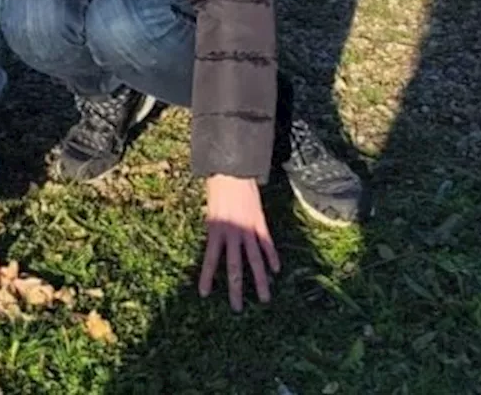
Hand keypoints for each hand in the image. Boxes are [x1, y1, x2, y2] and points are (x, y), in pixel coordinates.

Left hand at [198, 174, 279, 311]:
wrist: (232, 171)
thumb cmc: (216, 189)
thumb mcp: (209, 211)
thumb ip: (213, 229)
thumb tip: (214, 246)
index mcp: (215, 230)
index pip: (209, 259)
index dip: (207, 277)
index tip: (204, 294)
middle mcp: (232, 233)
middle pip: (235, 267)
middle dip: (235, 289)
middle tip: (236, 309)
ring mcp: (248, 229)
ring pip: (255, 261)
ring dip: (260, 281)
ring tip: (264, 299)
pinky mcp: (260, 223)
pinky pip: (267, 244)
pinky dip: (272, 257)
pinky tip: (277, 270)